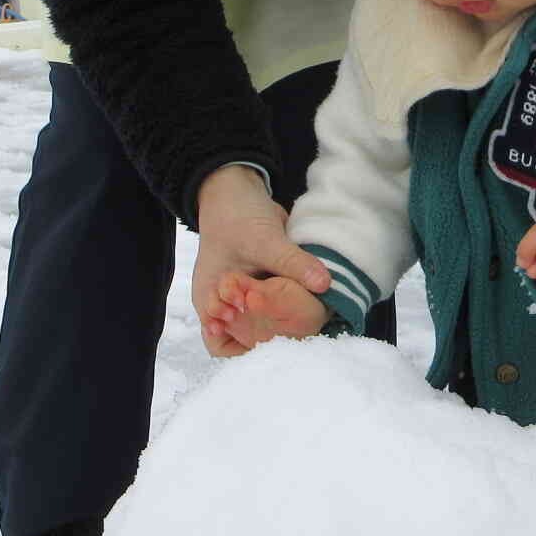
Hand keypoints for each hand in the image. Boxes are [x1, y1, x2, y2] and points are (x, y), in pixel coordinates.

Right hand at [191, 165, 329, 353]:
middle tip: (298, 330)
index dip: (244, 346)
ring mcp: (246, 296)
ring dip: (284, 323)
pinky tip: (312, 305)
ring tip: (308, 319)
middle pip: (246, 338)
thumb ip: (292, 263)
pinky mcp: (265, 286)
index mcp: (210, 298)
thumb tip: (325, 284)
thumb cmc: (236, 215)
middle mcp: (227, 303)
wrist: (238, 189)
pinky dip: (292, 307)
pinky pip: (278, 306)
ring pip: (265, 324)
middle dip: (270, 336)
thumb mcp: (264, 240)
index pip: (220, 343)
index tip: (274, 334)